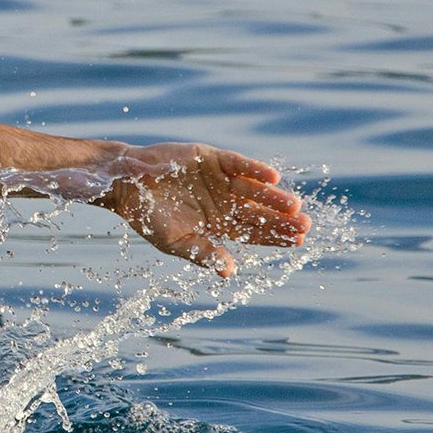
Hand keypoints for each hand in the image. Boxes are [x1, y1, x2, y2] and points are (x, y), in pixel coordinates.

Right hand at [108, 143, 310, 276]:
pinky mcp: (213, 158)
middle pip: (260, 212)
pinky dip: (254, 170)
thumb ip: (204, 254)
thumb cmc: (149, 218)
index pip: (254, 232)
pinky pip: (239, 164)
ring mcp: (220, 179)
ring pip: (254, 189)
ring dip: (273, 197)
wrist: (126, 184)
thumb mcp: (177, 242)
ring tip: (294, 207)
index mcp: (219, 224)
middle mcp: (225, 201)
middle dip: (282, 219)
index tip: (299, 242)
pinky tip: (273, 177)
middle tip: (306, 226)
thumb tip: (229, 273)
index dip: (276, 237)